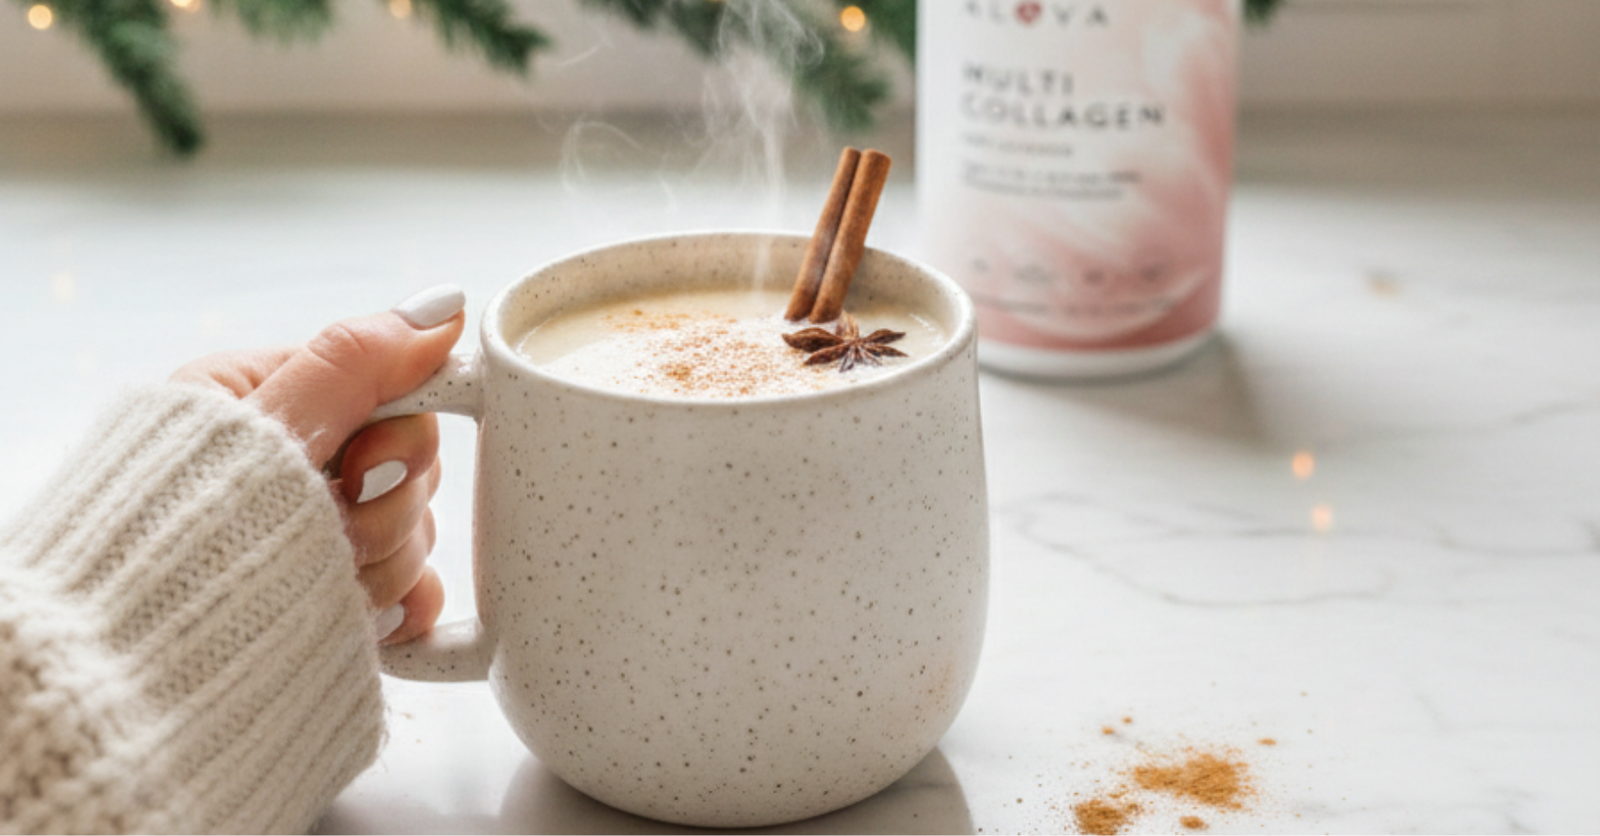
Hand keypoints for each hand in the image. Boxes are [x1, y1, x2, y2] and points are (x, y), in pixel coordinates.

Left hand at [170, 285, 466, 644]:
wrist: (131, 673)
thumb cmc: (170, 544)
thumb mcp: (261, 429)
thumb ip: (354, 362)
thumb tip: (439, 306)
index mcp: (263, 403)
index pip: (386, 390)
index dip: (398, 433)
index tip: (365, 468)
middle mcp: (290, 468)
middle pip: (409, 465)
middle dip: (386, 508)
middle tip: (336, 531)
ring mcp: (317, 540)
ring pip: (414, 532)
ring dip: (383, 564)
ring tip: (323, 583)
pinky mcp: (338, 602)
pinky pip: (415, 593)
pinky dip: (403, 606)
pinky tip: (369, 616)